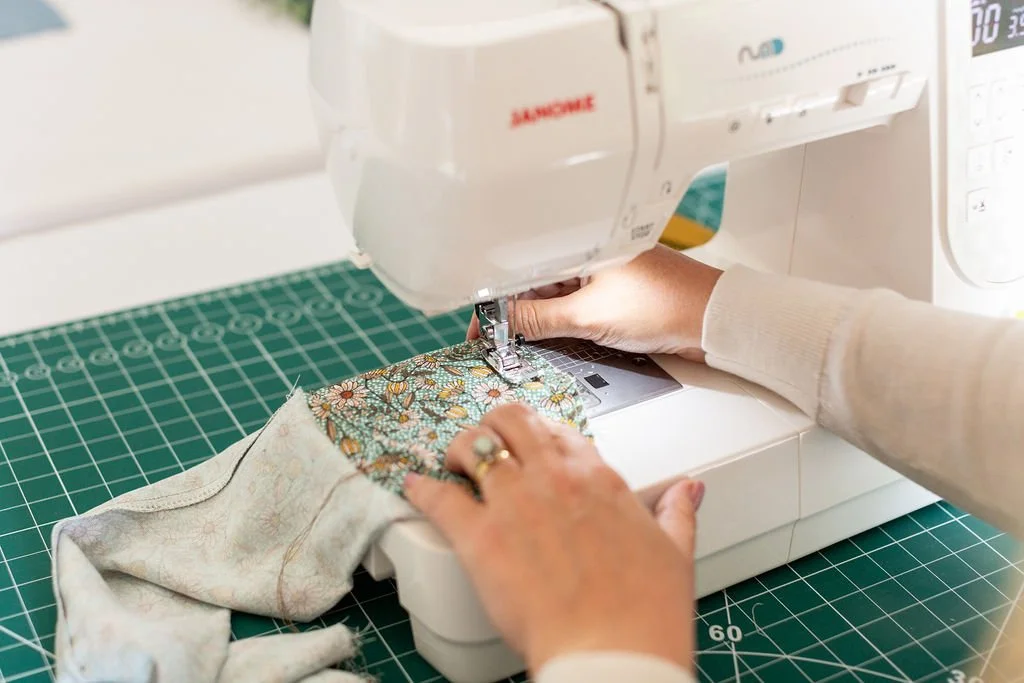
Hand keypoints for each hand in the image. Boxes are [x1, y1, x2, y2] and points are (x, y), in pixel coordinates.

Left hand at [403, 403, 704, 674]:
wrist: (612, 652)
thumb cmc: (644, 613)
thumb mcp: (674, 553)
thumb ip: (677, 513)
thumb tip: (690, 491)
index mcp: (599, 479)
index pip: (561, 432)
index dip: (540, 435)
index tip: (532, 445)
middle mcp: (555, 478)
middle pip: (511, 421)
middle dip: (494, 424)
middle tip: (486, 441)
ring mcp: (515, 503)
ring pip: (473, 445)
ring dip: (459, 449)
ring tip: (453, 463)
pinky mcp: (481, 538)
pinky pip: (441, 497)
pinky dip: (423, 489)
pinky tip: (415, 487)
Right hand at [468, 244, 722, 361]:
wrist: (713, 319)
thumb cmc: (662, 306)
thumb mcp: (589, 317)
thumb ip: (539, 319)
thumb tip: (502, 323)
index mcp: (579, 240)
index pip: (521, 266)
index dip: (495, 297)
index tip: (480, 325)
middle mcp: (587, 249)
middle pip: (534, 278)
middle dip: (513, 309)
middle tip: (494, 339)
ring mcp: (601, 269)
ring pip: (553, 291)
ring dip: (536, 315)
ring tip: (518, 341)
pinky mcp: (613, 288)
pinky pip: (573, 300)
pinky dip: (559, 317)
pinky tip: (548, 335)